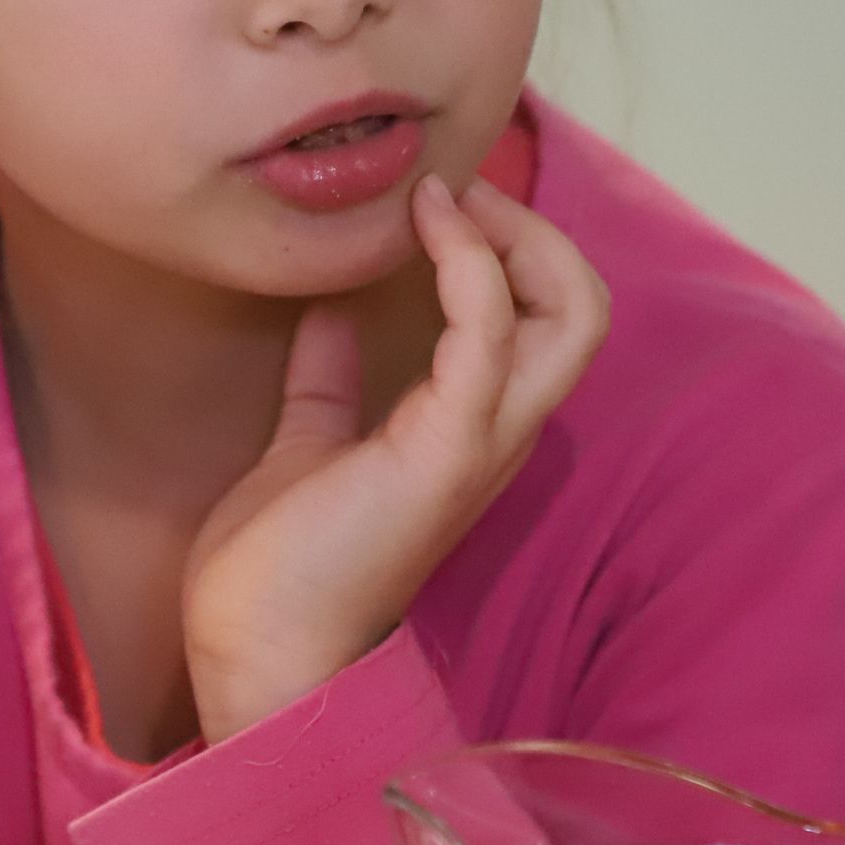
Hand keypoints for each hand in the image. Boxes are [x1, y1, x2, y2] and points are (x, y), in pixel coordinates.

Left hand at [182, 174, 608, 741]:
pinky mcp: (447, 449)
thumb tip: (330, 315)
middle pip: (584, 308)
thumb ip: (332, 382)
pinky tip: (424, 224)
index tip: (442, 200)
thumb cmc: (281, 568)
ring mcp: (483, 441)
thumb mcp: (309, 446)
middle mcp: (499, 433)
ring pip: (570, 314)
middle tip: (460, 189)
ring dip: (514, 233)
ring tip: (449, 195)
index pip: (549, 321)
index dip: (515, 249)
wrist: (260, 654)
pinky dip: (470, 263)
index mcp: (473, 430)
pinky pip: (491, 333)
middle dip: (536, 229)